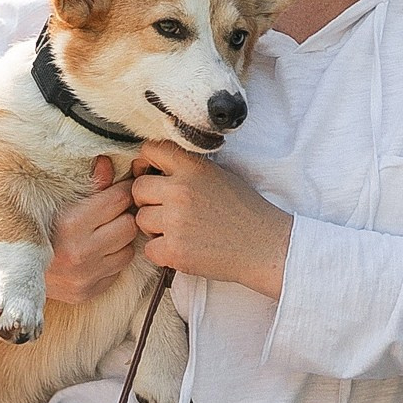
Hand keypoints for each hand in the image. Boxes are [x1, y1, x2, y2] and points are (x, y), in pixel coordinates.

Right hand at [44, 154, 144, 302]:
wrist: (7, 268)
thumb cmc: (34, 225)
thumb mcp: (56, 199)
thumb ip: (88, 182)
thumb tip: (108, 162)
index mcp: (69, 223)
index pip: (119, 199)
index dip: (122, 190)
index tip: (118, 188)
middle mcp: (79, 253)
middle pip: (129, 224)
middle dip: (123, 215)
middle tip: (111, 212)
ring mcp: (84, 277)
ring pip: (129, 249)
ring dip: (120, 240)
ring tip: (101, 233)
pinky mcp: (87, 292)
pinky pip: (118, 271)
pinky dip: (111, 260)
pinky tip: (94, 253)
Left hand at [129, 145, 292, 294]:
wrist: (265, 245)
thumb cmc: (244, 211)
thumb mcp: (218, 175)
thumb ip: (187, 169)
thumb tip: (153, 167)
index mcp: (193, 167)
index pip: (150, 150)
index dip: (146, 163)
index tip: (152, 176)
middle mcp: (181, 190)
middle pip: (137, 189)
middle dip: (147, 201)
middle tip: (167, 211)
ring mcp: (176, 221)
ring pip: (140, 220)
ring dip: (154, 228)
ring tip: (180, 231)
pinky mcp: (174, 250)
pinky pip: (148, 248)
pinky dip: (162, 252)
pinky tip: (184, 249)